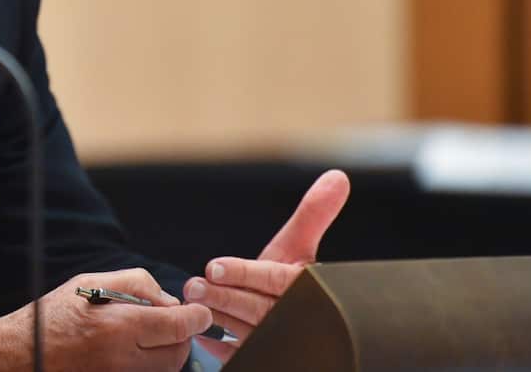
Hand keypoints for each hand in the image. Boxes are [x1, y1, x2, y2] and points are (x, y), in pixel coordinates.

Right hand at [0, 268, 212, 371]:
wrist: (21, 355)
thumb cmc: (52, 316)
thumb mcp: (89, 282)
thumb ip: (135, 284)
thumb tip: (167, 299)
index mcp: (117, 326)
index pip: (177, 326)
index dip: (196, 318)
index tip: (199, 312)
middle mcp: (122, 359)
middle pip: (178, 352)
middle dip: (180, 335)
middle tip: (168, 321)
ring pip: (166, 369)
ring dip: (167, 352)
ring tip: (146, 336)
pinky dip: (150, 365)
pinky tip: (134, 351)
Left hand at [183, 169, 349, 362]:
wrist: (287, 321)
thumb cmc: (287, 278)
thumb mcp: (297, 246)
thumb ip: (312, 214)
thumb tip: (338, 176)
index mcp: (306, 289)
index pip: (276, 281)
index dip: (245, 274)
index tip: (215, 266)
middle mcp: (294, 318)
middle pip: (257, 309)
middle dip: (224, 296)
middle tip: (195, 285)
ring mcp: (277, 342)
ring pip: (244, 332)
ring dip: (216, 316)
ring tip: (192, 299)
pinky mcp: (260, 359)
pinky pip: (237, 357)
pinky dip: (217, 346)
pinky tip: (199, 332)